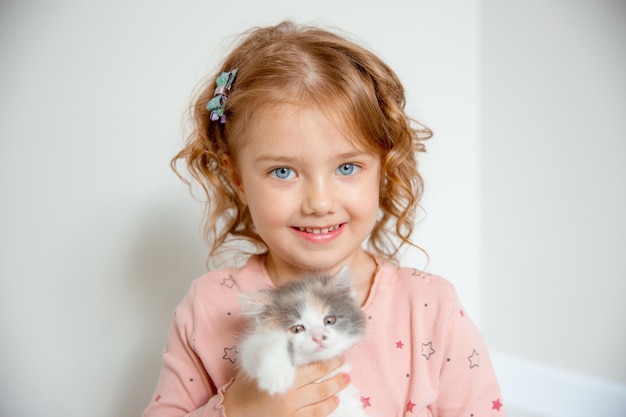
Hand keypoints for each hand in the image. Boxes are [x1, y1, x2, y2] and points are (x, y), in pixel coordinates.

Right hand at [222, 356, 348, 416]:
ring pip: (321, 400)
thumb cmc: (244, 388)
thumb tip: (287, 337)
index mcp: (284, 378)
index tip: (338, 354)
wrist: (233, 413)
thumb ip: (273, 355)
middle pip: (321, 382)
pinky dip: (326, 408)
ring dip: (335, 389)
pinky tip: (334, 402)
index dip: (327, 361)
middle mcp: (291, 395)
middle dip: (336, 372)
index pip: (313, 368)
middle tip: (346, 364)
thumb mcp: (256, 367)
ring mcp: (293, 411)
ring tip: (346, 380)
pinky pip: (314, 415)